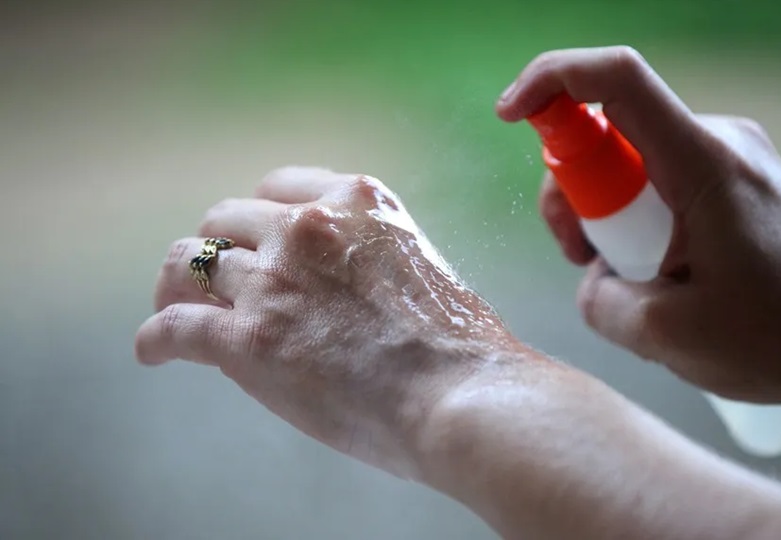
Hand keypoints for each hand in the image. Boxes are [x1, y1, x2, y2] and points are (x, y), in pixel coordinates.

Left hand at [135, 167, 513, 477]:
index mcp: (356, 201)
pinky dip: (156, 339)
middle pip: (226, 219)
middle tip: (213, 279)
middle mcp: (306, 227)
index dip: (257, 217)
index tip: (253, 239)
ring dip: (174, 286)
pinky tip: (154, 352)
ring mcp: (273, 280)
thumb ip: (367, 257)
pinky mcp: (248, 339)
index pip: (279, 187)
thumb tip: (335, 289)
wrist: (461, 394)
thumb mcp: (417, 265)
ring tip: (170, 307)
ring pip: (190, 262)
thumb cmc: (459, 344)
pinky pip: (175, 327)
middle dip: (217, 247)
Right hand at [497, 47, 780, 414]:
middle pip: (611, 130)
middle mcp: (718, 141)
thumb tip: (591, 278)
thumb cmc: (776, 338)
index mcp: (703, 164)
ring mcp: (730, 156)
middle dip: (573, 190)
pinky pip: (661, 178)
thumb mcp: (665, 334)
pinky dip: (637, 217)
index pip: (617, 81)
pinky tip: (653, 267)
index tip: (510, 113)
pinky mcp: (735, 177)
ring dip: (606, 212)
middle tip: (577, 255)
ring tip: (622, 275)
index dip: (552, 80)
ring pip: (632, 160)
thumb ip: (599, 301)